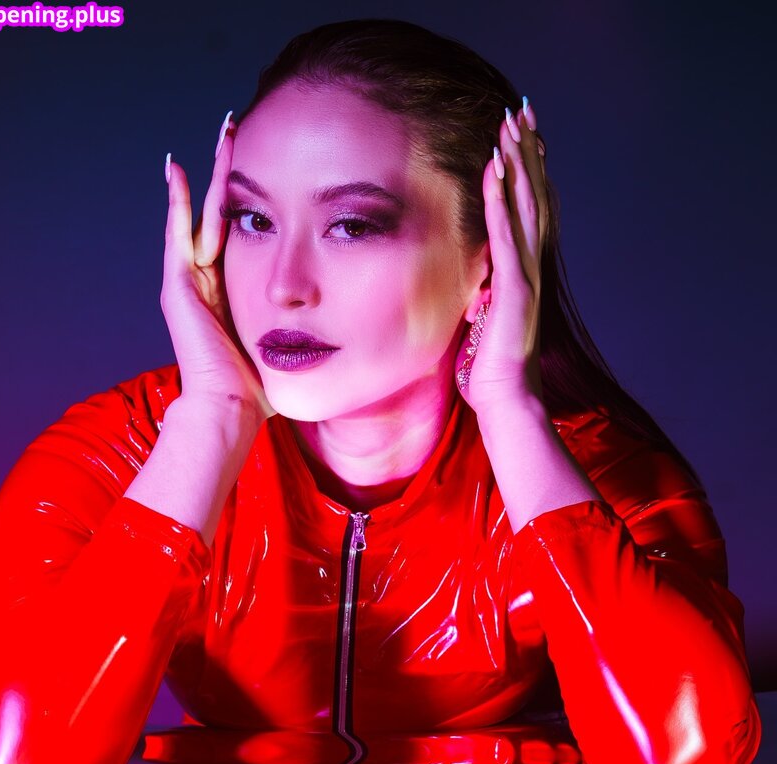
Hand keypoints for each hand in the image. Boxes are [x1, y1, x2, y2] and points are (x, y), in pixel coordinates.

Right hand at [161, 119, 272, 421]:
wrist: (232, 409)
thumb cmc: (261, 389)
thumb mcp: (286, 345)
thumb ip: (302, 325)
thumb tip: (343, 319)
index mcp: (231, 295)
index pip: (242, 235)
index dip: (253, 200)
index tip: (269, 168)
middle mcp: (207, 284)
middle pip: (221, 214)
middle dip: (232, 173)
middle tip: (240, 132)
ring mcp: (189, 284)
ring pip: (204, 214)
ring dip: (214, 174)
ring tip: (223, 135)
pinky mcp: (179, 288)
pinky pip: (178, 235)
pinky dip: (177, 203)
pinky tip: (177, 170)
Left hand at [456, 99, 548, 411]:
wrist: (508, 402)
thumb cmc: (493, 371)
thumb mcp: (487, 325)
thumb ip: (487, 300)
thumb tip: (479, 293)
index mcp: (526, 274)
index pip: (530, 212)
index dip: (528, 173)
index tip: (522, 137)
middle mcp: (532, 268)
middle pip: (534, 198)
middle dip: (528, 154)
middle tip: (522, 111)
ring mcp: (526, 277)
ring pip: (525, 208)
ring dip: (518, 164)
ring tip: (511, 125)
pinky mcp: (514, 290)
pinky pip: (506, 237)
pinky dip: (501, 202)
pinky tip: (496, 171)